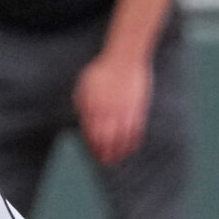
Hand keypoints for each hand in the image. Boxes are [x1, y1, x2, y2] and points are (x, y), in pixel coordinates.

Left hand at [74, 51, 151, 165]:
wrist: (125, 57)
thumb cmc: (102, 70)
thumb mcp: (85, 84)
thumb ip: (83, 102)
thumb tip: (81, 118)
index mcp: (93, 104)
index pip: (92, 131)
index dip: (94, 145)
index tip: (95, 154)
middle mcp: (108, 109)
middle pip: (106, 138)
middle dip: (105, 153)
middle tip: (106, 162)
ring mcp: (124, 109)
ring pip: (121, 136)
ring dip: (119, 151)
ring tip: (118, 159)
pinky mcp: (137, 107)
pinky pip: (136, 129)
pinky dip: (133, 141)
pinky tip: (131, 147)